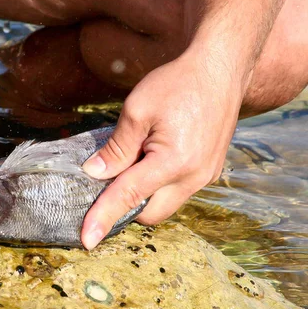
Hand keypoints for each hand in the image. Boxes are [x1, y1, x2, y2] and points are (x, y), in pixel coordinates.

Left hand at [81, 54, 243, 248]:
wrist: (220, 69)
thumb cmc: (177, 83)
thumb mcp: (136, 109)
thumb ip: (115, 148)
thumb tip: (94, 173)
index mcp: (173, 161)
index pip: (128, 197)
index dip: (103, 217)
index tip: (86, 240)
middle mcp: (194, 176)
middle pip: (150, 214)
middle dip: (126, 206)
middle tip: (111, 175)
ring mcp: (206, 176)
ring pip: (165, 205)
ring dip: (144, 194)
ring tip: (137, 157)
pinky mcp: (210, 171)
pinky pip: (178, 191)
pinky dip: (159, 184)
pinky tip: (153, 156)